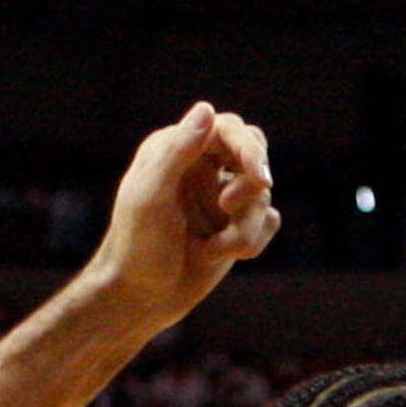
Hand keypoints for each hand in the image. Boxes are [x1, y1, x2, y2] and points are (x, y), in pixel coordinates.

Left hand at [88, 102, 279, 327]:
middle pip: (254, 153)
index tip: (259, 176)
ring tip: (213, 250)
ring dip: (244, 228)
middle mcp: (202, 167)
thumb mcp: (152, 196)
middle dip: (251, 184)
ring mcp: (221, 197)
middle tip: (230, 206)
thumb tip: (206, 109)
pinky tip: (218, 254)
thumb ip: (178, 151)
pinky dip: (251, 241)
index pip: (228, 129)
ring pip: (262, 196)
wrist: (142, 296)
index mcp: (178, 149)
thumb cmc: (138, 246)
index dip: (249, 148)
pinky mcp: (236, 226)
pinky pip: (267, 222)